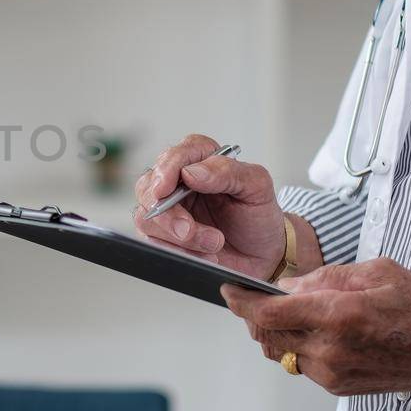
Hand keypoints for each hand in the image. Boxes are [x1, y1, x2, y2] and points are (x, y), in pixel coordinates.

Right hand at [133, 134, 285, 279]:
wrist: (263, 255)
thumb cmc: (259, 216)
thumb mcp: (257, 188)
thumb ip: (228, 172)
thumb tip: (191, 172)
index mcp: (201, 159)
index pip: (175, 155)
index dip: (165, 171)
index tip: (165, 190)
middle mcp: (179, 181)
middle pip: (150, 188)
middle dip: (167, 214)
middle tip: (188, 230)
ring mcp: (169, 210)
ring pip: (147, 219)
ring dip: (179, 238)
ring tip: (214, 244)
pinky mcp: (164, 236)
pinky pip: (154, 243)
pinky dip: (178, 252)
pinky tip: (205, 256)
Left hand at [220, 258, 410, 395]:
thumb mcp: (378, 272)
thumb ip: (326, 277)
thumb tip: (288, 285)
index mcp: (338, 316)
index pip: (268, 313)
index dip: (241, 301)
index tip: (229, 290)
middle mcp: (330, 350)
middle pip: (266, 335)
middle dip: (253, 315)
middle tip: (255, 296)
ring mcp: (333, 373)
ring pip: (280, 351)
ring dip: (275, 331)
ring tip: (289, 311)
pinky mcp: (338, 387)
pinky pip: (300, 364)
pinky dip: (296, 346)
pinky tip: (314, 330)